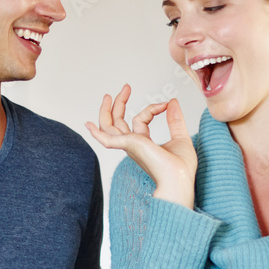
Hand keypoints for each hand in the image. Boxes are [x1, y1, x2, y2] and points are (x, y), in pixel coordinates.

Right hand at [86, 84, 196, 209]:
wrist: (179, 181)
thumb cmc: (180, 170)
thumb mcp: (180, 138)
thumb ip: (175, 120)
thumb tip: (172, 102)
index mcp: (143, 144)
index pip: (140, 119)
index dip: (152, 108)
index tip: (166, 104)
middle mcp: (133, 145)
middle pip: (118, 121)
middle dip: (119, 103)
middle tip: (126, 87)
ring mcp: (129, 145)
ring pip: (109, 126)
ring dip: (107, 110)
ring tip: (110, 95)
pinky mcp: (129, 145)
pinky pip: (107, 139)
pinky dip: (97, 133)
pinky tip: (88, 125)